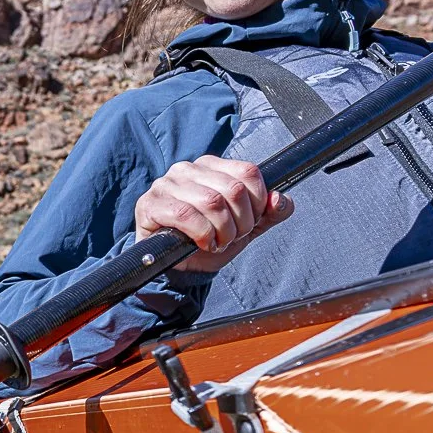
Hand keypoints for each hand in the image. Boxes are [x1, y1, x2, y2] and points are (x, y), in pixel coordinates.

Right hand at [134, 155, 293, 270]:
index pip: (248, 172)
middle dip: (241, 222)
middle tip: (231, 237)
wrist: (179, 265)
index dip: (258, 203)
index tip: (250, 222)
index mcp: (212, 166)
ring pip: (212, 202)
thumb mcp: (245, 227)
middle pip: (233, 189)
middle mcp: (188, 169)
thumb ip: (269, 213)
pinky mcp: (151, 204)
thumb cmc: (207, 239)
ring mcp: (167, 184)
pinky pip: (186, 215)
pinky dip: (202, 234)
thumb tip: (281, 200)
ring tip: (216, 242)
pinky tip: (201, 243)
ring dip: (221, 231)